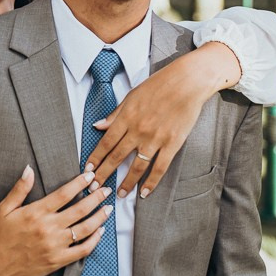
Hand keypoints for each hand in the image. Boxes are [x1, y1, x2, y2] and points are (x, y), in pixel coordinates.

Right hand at [0, 167, 111, 275]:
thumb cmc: (0, 236)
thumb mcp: (4, 209)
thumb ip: (19, 189)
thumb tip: (29, 169)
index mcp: (36, 212)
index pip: (64, 193)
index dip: (79, 182)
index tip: (90, 175)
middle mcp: (48, 228)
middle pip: (80, 209)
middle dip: (96, 197)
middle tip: (105, 189)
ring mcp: (55, 245)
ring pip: (85, 229)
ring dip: (100, 217)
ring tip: (108, 208)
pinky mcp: (58, 261)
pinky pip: (82, 250)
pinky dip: (94, 240)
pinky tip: (100, 231)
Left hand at [86, 41, 241, 198]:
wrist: (187, 82)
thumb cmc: (159, 85)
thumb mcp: (132, 95)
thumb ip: (115, 113)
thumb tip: (98, 125)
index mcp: (127, 117)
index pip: (106, 142)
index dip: (96, 158)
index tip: (88, 169)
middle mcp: (138, 130)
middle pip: (117, 157)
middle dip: (104, 174)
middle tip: (95, 188)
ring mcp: (155, 138)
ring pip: (137, 166)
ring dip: (126, 183)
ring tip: (119, 194)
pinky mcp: (172, 144)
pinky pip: (160, 167)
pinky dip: (151, 182)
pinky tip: (144, 192)